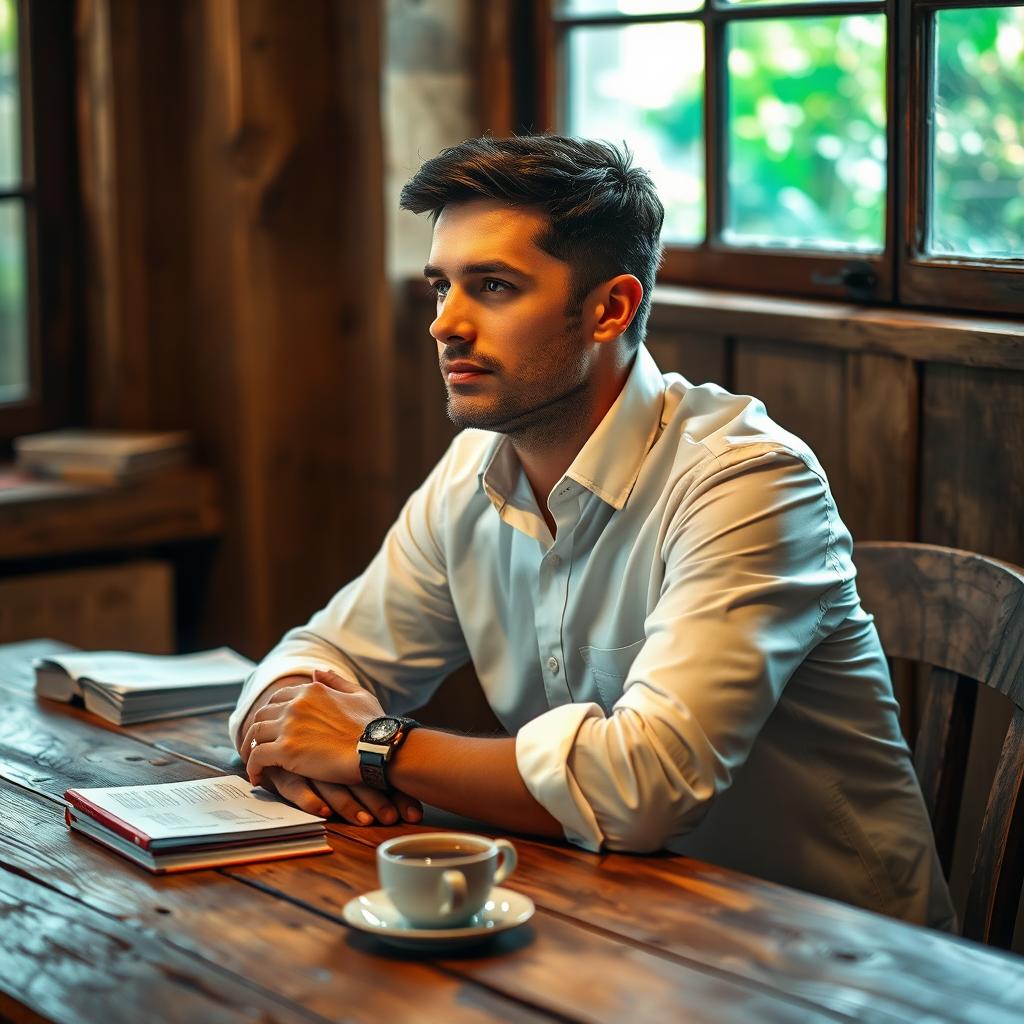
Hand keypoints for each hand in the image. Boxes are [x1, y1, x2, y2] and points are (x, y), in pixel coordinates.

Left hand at [241, 672, 421, 824]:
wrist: (378, 747)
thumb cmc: (373, 725)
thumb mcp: (358, 695)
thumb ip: (335, 682)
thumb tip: (317, 671)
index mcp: (311, 691)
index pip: (278, 698)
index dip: (272, 713)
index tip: (272, 728)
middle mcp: (296, 705)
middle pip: (262, 714)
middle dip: (257, 730)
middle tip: (257, 745)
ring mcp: (289, 727)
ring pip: (255, 734)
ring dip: (250, 748)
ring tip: (255, 762)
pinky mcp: (286, 750)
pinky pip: (257, 757)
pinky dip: (253, 767)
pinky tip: (258, 777)